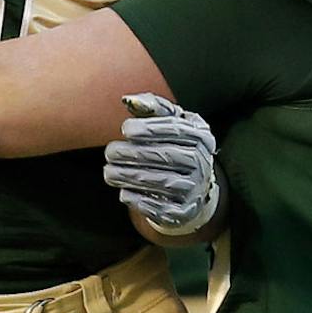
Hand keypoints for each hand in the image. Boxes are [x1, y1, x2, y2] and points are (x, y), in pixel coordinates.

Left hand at [104, 94, 221, 235]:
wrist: (190, 188)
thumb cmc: (173, 146)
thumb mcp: (168, 123)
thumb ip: (150, 107)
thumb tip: (128, 100)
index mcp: (201, 137)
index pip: (177, 130)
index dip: (150, 128)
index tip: (125, 129)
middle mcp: (203, 163)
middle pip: (167, 156)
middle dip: (134, 153)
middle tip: (110, 152)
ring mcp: (195, 189)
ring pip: (162, 182)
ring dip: (131, 176)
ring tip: (109, 172)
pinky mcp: (184, 211)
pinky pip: (161, 206)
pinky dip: (140, 200)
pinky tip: (124, 192)